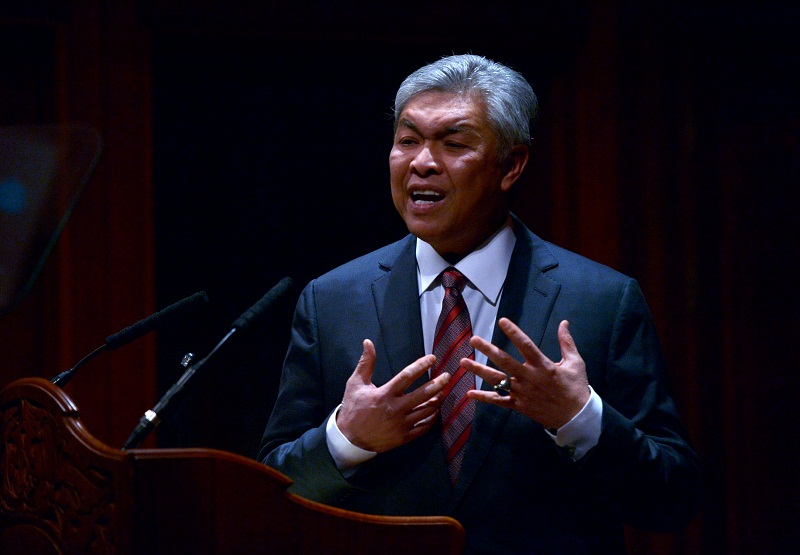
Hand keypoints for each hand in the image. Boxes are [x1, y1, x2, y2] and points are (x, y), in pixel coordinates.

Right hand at [337, 339, 449, 452]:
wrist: (349, 439)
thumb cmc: (353, 408)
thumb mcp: (355, 383)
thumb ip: (366, 363)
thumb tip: (368, 342)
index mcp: (385, 394)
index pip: (407, 376)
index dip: (421, 365)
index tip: (432, 358)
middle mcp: (395, 409)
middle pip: (422, 394)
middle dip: (438, 384)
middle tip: (448, 376)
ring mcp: (401, 424)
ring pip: (426, 411)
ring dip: (436, 401)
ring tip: (442, 393)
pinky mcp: (403, 437)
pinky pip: (423, 428)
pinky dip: (431, 419)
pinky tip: (435, 412)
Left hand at [463, 318, 589, 429]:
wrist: (575, 417)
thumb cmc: (575, 387)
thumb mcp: (575, 363)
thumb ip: (567, 342)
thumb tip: (564, 322)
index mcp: (543, 366)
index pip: (525, 345)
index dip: (514, 332)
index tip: (502, 321)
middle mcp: (529, 378)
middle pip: (505, 361)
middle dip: (488, 350)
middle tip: (473, 340)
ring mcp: (522, 393)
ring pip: (497, 381)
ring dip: (479, 371)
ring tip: (463, 362)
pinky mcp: (519, 406)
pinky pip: (499, 401)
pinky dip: (484, 398)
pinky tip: (470, 393)